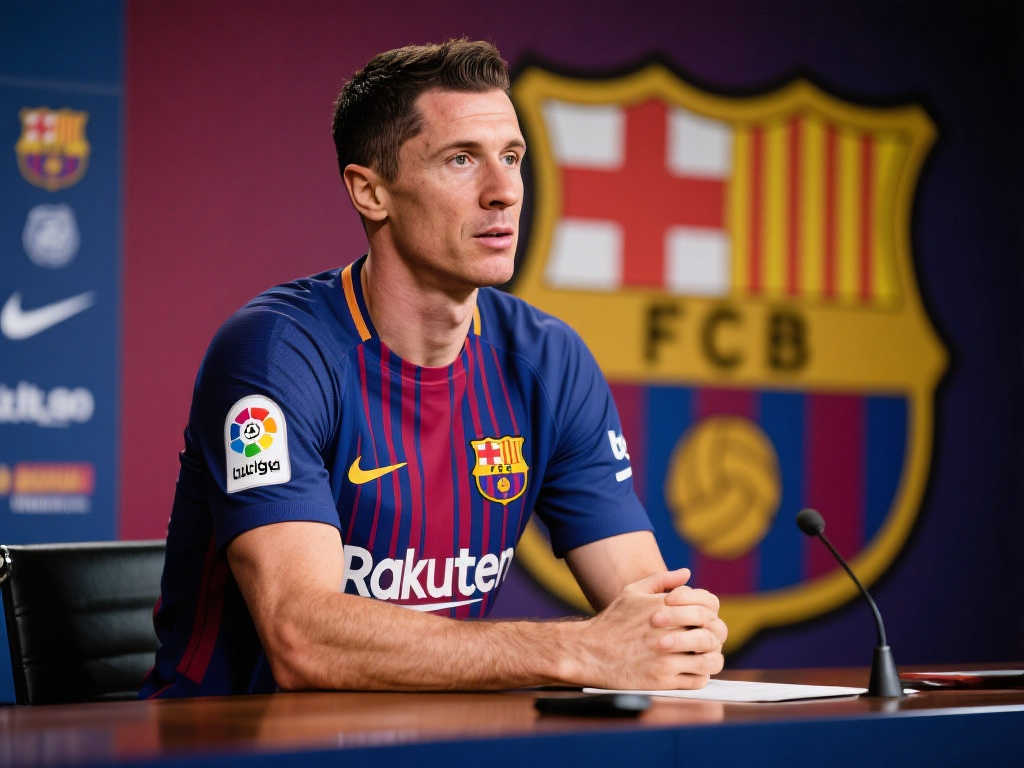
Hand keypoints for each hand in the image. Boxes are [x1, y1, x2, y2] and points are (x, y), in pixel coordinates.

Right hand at [572, 569, 724, 690]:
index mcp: (665, 607)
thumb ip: (662, 580)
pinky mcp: (663, 680)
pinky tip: (692, 670)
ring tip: (704, 656)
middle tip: (709, 638)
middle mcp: (669, 631)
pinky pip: (697, 680)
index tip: (704, 619)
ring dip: (712, 657)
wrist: (590, 651)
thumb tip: (686, 573)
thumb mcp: (633, 591)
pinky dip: (700, 676)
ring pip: (710, 659)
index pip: (708, 605)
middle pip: (713, 632)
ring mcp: (667, 658)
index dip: (711, 612)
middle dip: (715, 634)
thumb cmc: (613, 621)